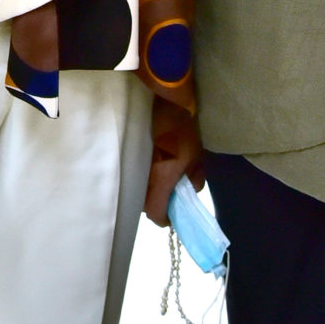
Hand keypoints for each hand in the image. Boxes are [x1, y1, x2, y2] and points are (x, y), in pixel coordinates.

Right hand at [144, 100, 204, 227]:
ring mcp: (133, 169)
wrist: (162, 105)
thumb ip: (196, 179)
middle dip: (157, 204)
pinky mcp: (128, 159)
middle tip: (169, 193)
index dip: (166, 218)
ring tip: (160, 178)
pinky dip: (141, 178)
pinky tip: (151, 167)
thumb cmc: (182, 132)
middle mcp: (142, 180)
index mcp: (160, 182)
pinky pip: (133, 178)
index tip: (173, 215)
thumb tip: (191, 190)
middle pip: (145, 205)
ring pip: (137, 192)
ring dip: (148, 191)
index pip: (156, 214)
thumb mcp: (196, 157)